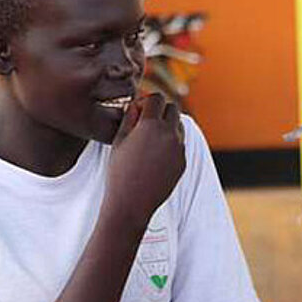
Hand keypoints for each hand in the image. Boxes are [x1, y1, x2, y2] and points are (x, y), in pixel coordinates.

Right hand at [104, 93, 184, 228]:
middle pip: (173, 108)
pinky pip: (180, 145)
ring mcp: (179, 149)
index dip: (146, 101)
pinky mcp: (183, 162)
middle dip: (160, 110)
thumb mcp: (118, 141)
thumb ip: (129, 118)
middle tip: (146, 121)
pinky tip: (155, 156)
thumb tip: (137, 105)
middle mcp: (169, 134)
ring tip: (150, 139)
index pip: (156, 98)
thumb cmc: (119, 171)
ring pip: (179, 126)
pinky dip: (171, 144)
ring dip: (168, 126)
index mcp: (151, 126)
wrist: (132, 202)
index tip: (138, 110)